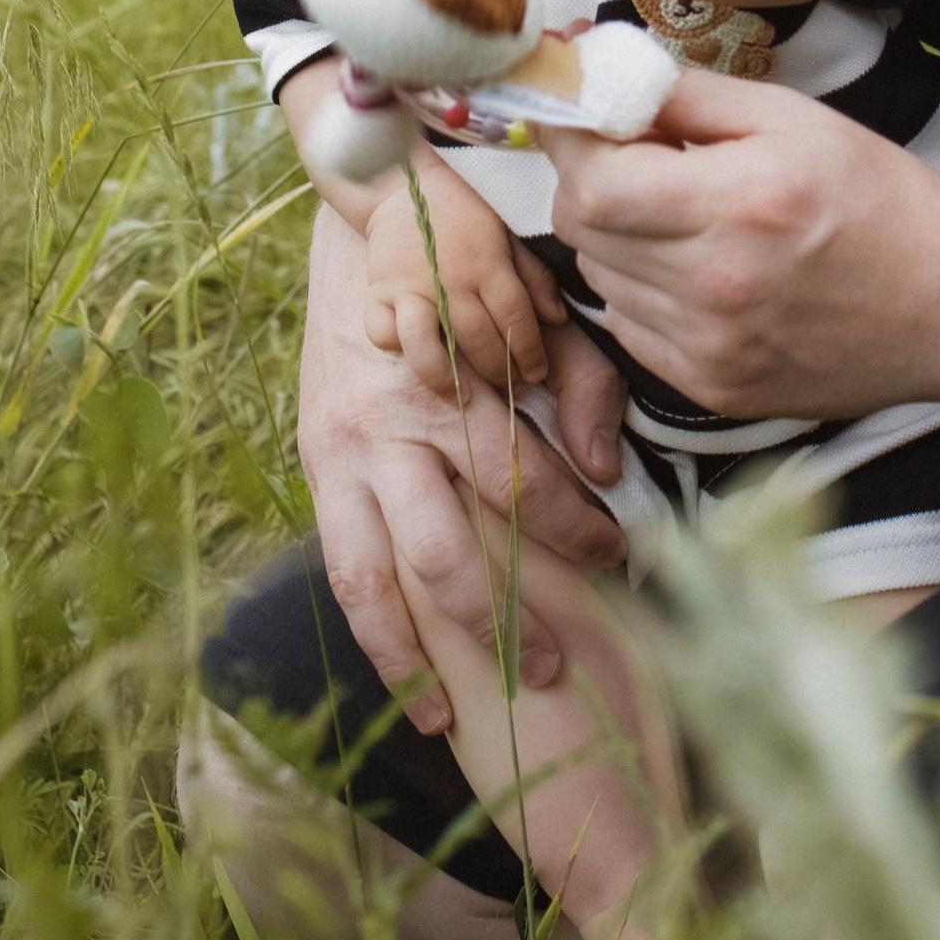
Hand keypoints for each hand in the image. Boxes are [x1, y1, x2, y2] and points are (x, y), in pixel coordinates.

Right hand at [297, 208, 630, 722]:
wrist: (367, 222)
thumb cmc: (468, 270)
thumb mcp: (536, 306)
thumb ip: (579, 382)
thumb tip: (606, 470)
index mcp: (450, 384)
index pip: (519, 477)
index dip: (574, 527)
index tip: (621, 556)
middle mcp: (389, 428)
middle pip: (445, 545)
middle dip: (499, 616)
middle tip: (550, 667)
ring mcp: (343, 454)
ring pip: (371, 576)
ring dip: (411, 654)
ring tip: (446, 717)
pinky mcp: (318, 467)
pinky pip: (342, 565)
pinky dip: (372, 629)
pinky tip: (405, 682)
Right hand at [364, 163, 563, 394]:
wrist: (404, 182)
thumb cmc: (463, 210)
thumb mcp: (507, 232)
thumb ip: (533, 276)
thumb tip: (558, 318)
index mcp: (487, 262)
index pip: (515, 317)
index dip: (530, 351)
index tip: (538, 373)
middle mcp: (450, 280)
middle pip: (478, 338)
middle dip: (500, 371)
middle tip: (512, 386)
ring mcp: (410, 288)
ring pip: (426, 345)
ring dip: (447, 376)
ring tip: (463, 394)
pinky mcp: (378, 292)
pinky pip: (382, 331)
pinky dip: (396, 347)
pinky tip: (414, 357)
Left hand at [541, 70, 939, 425]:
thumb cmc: (879, 198)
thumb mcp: (792, 118)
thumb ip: (690, 95)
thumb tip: (601, 73)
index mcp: (738, 205)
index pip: (592, 182)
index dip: (573, 139)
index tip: (582, 112)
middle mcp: (715, 286)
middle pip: (581, 230)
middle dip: (591, 180)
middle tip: (636, 156)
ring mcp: (709, 350)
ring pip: (600, 278)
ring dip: (616, 236)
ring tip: (680, 214)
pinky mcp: (711, 389)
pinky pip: (629, 328)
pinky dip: (641, 290)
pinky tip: (696, 267)